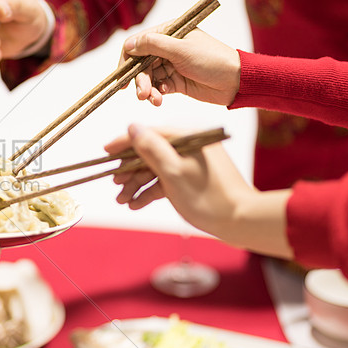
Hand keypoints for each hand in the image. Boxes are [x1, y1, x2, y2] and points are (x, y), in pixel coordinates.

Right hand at [105, 125, 291, 257]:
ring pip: (156, 168)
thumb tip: (133, 127)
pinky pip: (166, 180)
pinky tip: (137, 203)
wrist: (241, 220)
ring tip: (122, 200)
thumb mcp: (174, 172)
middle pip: (150, 151)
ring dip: (137, 183)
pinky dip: (151, 191)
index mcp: (188, 137)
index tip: (105, 152)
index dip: (125, 143)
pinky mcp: (192, 178)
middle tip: (115, 184)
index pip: (149, 133)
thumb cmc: (208, 197)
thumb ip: (151, 148)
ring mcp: (191, 163)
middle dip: (130, 169)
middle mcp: (189, 146)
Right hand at [121, 27, 240, 106]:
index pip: (137, 43)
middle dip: (139, 79)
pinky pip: (157, 88)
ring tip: (153, 99)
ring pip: (147, 78)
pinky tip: (161, 99)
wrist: (236, 82)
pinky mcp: (174, 82)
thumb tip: (129, 45)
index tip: (122, 76)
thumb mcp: (181, 50)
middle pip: (140, 64)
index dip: (126, 60)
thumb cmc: (212, 60)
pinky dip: (156, 94)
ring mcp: (170, 65)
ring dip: (147, 90)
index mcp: (168, 33)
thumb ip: (153, 45)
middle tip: (141, 94)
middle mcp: (166, 48)